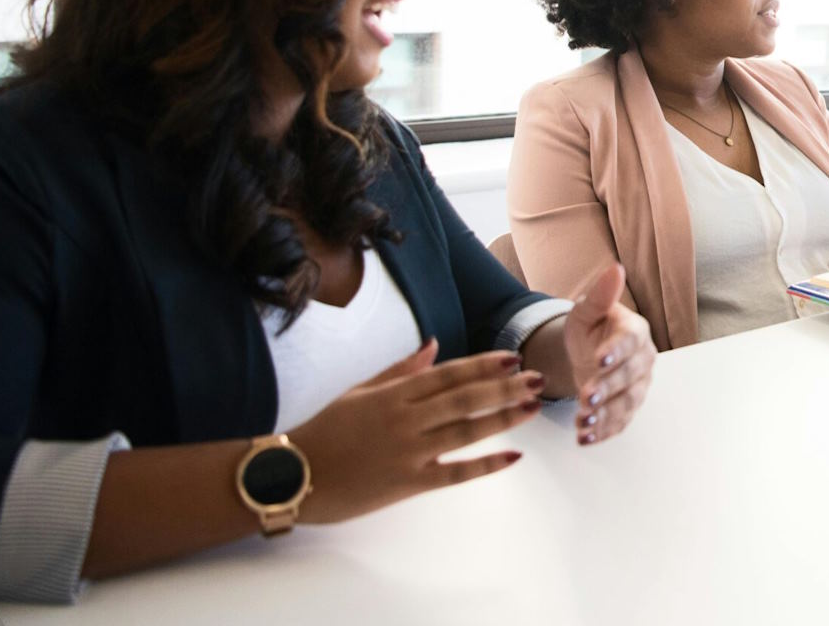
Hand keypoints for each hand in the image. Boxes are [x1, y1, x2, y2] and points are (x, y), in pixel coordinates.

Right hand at [290, 339, 541, 523]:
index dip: (483, 365)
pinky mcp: (409, 483)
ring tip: (532, 407)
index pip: (448, 374)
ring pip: (465, 430)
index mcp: (394, 394)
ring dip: (503, 418)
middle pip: (465, 399)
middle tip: (536, 379)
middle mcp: (406, 418)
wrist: (292, 475)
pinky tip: (512, 456)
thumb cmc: (325, 431)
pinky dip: (485, 464)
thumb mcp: (359, 391)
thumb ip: (400, 370)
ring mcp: (409, 451)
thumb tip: (435, 346)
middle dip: (504, 387)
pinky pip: (454, 472)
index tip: (512, 357)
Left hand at [563, 263, 655, 445]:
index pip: (631, 341)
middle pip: (629, 376)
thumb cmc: (590, 329)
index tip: (600, 359)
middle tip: (586, 397)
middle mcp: (643, 361)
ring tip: (582, 422)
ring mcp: (637, 387)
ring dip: (605, 415)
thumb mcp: (586, 311)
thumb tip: (614, 268)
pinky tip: (585, 438)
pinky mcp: (627, 408)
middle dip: (608, 388)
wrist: (587, 354)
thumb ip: (599, 295)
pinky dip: (602, 432)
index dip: (617, 351)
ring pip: (626, 403)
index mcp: (635, 332)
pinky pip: (619, 422)